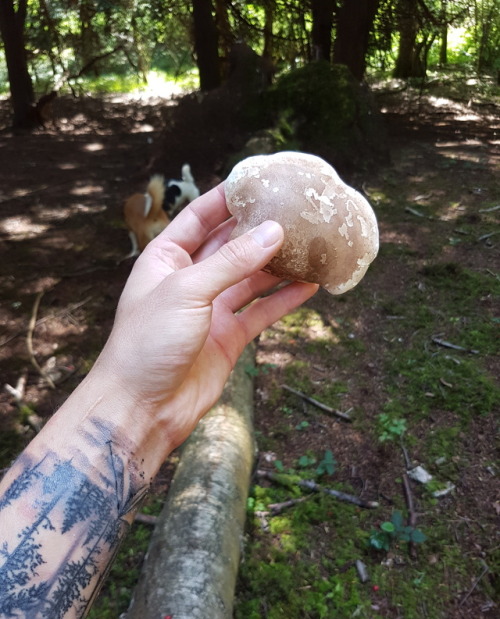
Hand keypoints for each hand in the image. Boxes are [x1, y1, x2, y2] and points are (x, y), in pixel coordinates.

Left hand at [97, 183, 317, 452]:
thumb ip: (231, 262)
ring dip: (278, 264)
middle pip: (230, 246)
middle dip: (259, 229)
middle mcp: (190, 281)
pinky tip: (309, 286)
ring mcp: (211, 309)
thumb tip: (273, 231)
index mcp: (166, 260)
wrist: (143, 407)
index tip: (258, 181)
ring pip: (251, 278)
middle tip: (295, 211)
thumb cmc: (147, 344)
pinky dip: (284, 299)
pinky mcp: (229, 337)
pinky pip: (262, 311)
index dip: (226, 198)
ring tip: (311, 245)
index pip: (198, 218)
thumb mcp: (187, 291)